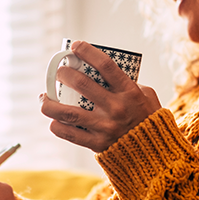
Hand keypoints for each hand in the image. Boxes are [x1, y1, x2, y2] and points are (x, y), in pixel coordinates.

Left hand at [40, 41, 161, 152]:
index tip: (75, 46)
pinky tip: (53, 121)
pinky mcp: (98, 144)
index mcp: (129, 92)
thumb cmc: (149, 119)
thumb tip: (105, 73)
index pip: (105, 65)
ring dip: (50, 103)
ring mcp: (105, 127)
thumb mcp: (148, 96)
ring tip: (44, 98)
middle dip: (64, 74)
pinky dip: (57, 126)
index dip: (87, 51)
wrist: (154, 153)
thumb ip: (129, 83)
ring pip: (69, 112)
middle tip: (59, 72)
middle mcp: (116, 108)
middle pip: (82, 84)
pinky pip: (70, 134)